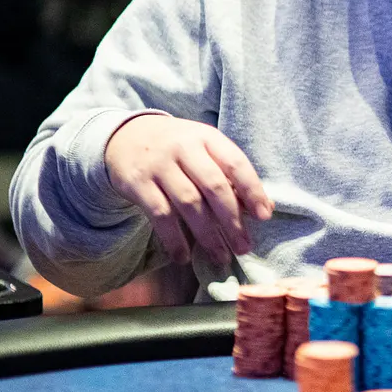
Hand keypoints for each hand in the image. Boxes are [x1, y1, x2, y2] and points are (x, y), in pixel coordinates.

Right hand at [104, 115, 273, 264]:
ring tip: (221, 257)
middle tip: (244, 247)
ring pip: (189, 203)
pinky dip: (174, 239)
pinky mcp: (137, 183)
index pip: (235, 163)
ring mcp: (159, 165)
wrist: (126, 135)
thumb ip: (232, 175)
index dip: (252, 190)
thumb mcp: (206, 150)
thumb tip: (265, 207)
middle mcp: (184, 148)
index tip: (264, 216)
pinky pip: (160, 215)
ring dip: (208, 235)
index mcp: (207, 137)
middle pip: (213, 186)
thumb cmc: (179, 149)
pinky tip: (184, 256)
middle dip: (232, 220)